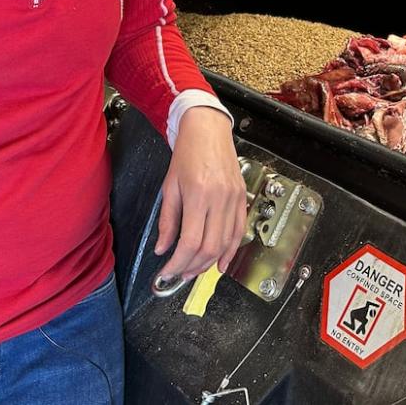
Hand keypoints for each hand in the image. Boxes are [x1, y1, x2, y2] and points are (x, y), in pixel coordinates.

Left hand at [155, 106, 246, 280]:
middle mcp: (218, 198)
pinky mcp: (241, 197)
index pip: (190, 241)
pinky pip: (238, 230)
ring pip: (225, 243)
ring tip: (195, 270)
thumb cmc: (187, 153)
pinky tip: (221, 262)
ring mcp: (233, 198)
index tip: (168, 271)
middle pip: (209, 247)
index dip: (178, 263)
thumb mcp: (170, 186)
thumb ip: (168, 220)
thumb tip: (164, 248)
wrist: (208, 130)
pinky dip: (230, 250)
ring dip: (210, 262)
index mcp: (197, 194)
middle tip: (180, 274)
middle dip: (193, 267)